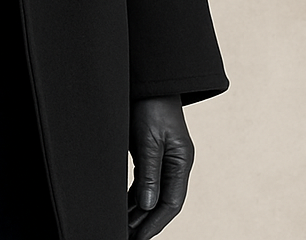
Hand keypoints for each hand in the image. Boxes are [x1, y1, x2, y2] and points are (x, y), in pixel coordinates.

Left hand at [127, 95, 193, 239]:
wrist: (150, 80)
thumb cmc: (152, 104)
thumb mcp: (149, 139)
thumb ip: (149, 172)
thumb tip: (148, 205)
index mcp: (180, 162)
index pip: (171, 202)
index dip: (155, 222)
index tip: (140, 236)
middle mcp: (175, 163)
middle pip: (162, 200)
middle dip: (146, 221)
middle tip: (128, 235)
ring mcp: (165, 158)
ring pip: (153, 192)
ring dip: (139, 210)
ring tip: (124, 226)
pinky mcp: (152, 151)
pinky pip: (146, 180)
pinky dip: (136, 194)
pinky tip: (126, 205)